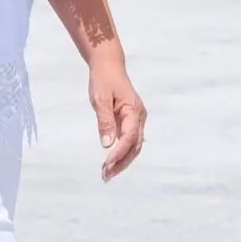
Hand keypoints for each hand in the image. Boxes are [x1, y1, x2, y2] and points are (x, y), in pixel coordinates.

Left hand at [90, 59, 145, 181]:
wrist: (108, 66)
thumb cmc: (104, 80)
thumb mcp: (100, 98)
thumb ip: (105, 121)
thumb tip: (107, 144)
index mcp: (134, 111)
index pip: (129, 138)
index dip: (119, 153)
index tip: (107, 164)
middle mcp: (139, 117)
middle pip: (134, 146)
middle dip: (121, 162)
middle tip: (106, 175)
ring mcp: (137, 119)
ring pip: (133, 146)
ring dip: (122, 160)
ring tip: (107, 173)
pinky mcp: (131, 121)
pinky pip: (129, 140)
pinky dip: (121, 152)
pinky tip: (112, 162)